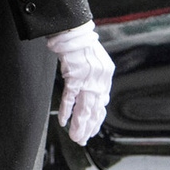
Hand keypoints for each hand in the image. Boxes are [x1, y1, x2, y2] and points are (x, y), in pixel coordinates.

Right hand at [47, 25, 113, 144]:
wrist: (74, 30)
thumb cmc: (81, 44)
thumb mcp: (96, 61)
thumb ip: (96, 78)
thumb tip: (99, 96)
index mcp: (106, 76)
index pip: (102, 104)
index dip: (96, 119)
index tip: (92, 130)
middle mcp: (99, 80)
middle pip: (94, 110)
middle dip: (89, 127)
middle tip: (83, 140)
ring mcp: (87, 79)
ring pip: (84, 108)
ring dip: (80, 125)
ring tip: (76, 137)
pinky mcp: (74, 76)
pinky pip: (70, 98)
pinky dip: (67, 111)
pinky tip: (64, 122)